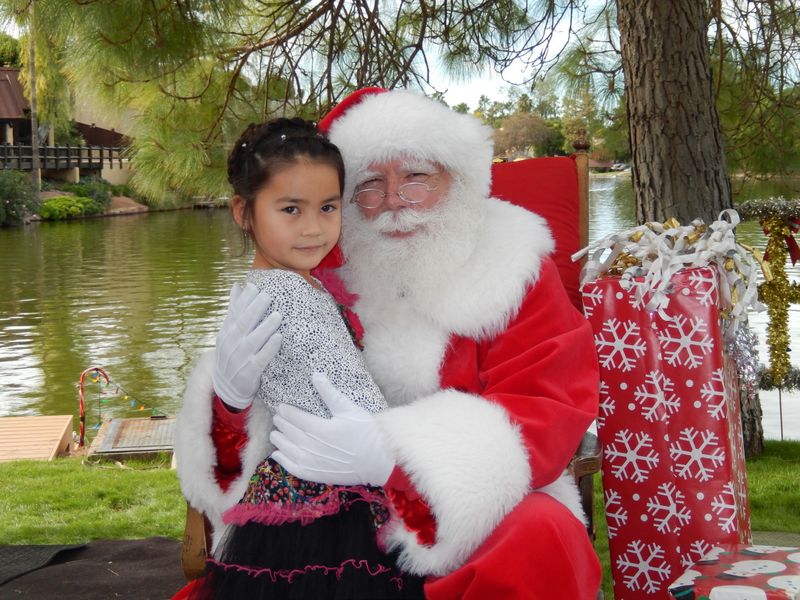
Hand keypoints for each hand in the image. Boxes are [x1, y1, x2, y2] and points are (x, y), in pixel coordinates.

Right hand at [212, 282, 282, 408]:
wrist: (226, 388)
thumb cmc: (232, 355)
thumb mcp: (229, 333)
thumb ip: (235, 310)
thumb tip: (237, 285)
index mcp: (226, 333)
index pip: (234, 314)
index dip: (244, 300)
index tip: (254, 286)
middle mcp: (230, 345)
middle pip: (242, 325)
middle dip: (254, 310)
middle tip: (267, 296)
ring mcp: (238, 360)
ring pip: (252, 342)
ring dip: (265, 328)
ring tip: (278, 315)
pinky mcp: (248, 374)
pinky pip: (260, 360)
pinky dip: (269, 349)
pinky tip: (278, 338)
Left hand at [270, 373, 394, 485]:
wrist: (377, 461)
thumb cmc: (366, 432)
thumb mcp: (349, 409)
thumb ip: (330, 393)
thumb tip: (316, 375)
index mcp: (319, 428)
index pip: (295, 417)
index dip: (286, 411)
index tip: (281, 406)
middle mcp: (312, 446)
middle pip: (289, 432)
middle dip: (281, 423)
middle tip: (277, 417)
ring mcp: (312, 462)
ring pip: (287, 449)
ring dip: (279, 440)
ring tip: (275, 433)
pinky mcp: (315, 475)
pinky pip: (292, 468)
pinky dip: (282, 460)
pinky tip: (277, 454)